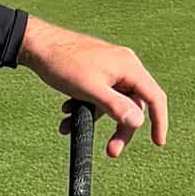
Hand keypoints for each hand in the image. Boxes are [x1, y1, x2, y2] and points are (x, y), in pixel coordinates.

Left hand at [17, 15, 167, 159]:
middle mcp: (123, 66)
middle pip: (132, 104)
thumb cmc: (62, 63)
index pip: (154, 98)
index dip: (159, 121)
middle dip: (119, 128)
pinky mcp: (94, 70)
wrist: (34, 43)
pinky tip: (65, 111)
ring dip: (93, 117)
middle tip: (110, 152)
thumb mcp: (89, 89)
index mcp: (129, 67)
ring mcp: (108, 68)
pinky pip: (97, 94)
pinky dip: (84, 106)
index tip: (157, 143)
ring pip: (110, 101)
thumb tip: (138, 122)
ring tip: (66, 127)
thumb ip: (115, 106)